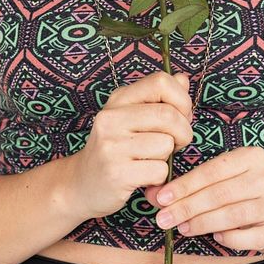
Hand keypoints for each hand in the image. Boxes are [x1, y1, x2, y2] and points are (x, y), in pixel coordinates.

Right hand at [69, 71, 192, 219]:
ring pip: (166, 144)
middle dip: (183, 132)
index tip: (181, 116)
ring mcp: (111, 145)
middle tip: (176, 143)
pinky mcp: (116, 173)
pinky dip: (160, 177)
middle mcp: (111, 118)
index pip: (160, 82)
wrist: (80, 184)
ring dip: (168, 157)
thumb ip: (159, 98)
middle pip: (168, 115)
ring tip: (151, 160)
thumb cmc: (115, 148)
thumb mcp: (132, 117)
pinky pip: (159, 171)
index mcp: (119, 99)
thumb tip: (182, 79)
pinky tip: (144, 176)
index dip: (181, 99)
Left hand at [143, 147, 263, 253]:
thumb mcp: (223, 178)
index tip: (161, 198)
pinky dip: (228, 238)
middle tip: (163, 218)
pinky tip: (214, 237)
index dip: (184, 185)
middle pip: (220, 194)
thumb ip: (191, 184)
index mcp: (252, 156)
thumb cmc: (244, 190)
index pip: (212, 171)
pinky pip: (249, 237)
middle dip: (187, 207)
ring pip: (232, 215)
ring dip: (202, 223)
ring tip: (181, 227)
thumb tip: (153, 194)